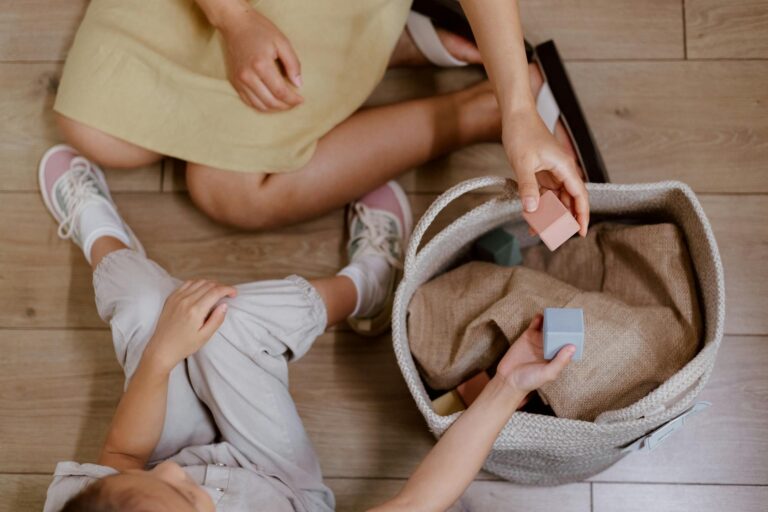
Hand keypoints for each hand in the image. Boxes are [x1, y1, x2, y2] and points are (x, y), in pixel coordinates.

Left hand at [145, 280, 236, 369]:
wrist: (161, 349)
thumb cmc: (184, 345)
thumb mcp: (204, 336)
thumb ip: (216, 319)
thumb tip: (225, 305)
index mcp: (196, 310)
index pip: (216, 291)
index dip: (228, 289)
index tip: (234, 294)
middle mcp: (186, 300)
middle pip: (208, 284)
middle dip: (221, 286)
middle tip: (227, 294)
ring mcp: (177, 298)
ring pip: (198, 282)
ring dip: (210, 284)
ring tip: (216, 292)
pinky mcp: (171, 298)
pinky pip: (187, 284)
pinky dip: (197, 283)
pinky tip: (201, 290)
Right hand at [220, 7, 302, 111]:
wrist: (235, 24)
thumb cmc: (260, 30)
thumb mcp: (282, 42)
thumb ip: (293, 64)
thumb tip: (298, 84)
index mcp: (261, 65)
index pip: (280, 91)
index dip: (293, 99)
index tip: (301, 100)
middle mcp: (247, 75)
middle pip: (270, 101)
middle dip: (286, 106)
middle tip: (295, 103)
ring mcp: (239, 80)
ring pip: (259, 105)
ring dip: (274, 108)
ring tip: (285, 104)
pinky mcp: (234, 82)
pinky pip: (249, 101)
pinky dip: (262, 106)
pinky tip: (272, 102)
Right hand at [496, 314, 573, 393]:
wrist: (508, 379)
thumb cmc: (530, 380)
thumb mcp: (547, 373)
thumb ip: (560, 361)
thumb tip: (572, 347)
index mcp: (557, 357)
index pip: (568, 345)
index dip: (573, 337)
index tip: (578, 328)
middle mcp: (549, 348)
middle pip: (559, 333)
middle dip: (564, 325)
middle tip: (568, 316)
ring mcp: (539, 341)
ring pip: (548, 327)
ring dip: (552, 320)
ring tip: (556, 313)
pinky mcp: (527, 336)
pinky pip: (535, 324)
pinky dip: (539, 318)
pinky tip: (541, 314)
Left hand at [502, 107, 588, 235]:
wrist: (515, 115)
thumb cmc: (522, 132)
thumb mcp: (523, 163)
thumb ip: (529, 187)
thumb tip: (533, 209)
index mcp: (565, 167)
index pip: (580, 196)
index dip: (581, 215)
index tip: (580, 231)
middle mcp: (562, 170)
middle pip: (570, 200)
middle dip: (564, 218)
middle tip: (554, 235)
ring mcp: (552, 170)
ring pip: (557, 197)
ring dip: (550, 213)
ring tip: (539, 229)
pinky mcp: (542, 170)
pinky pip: (546, 192)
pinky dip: (541, 204)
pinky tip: (533, 214)